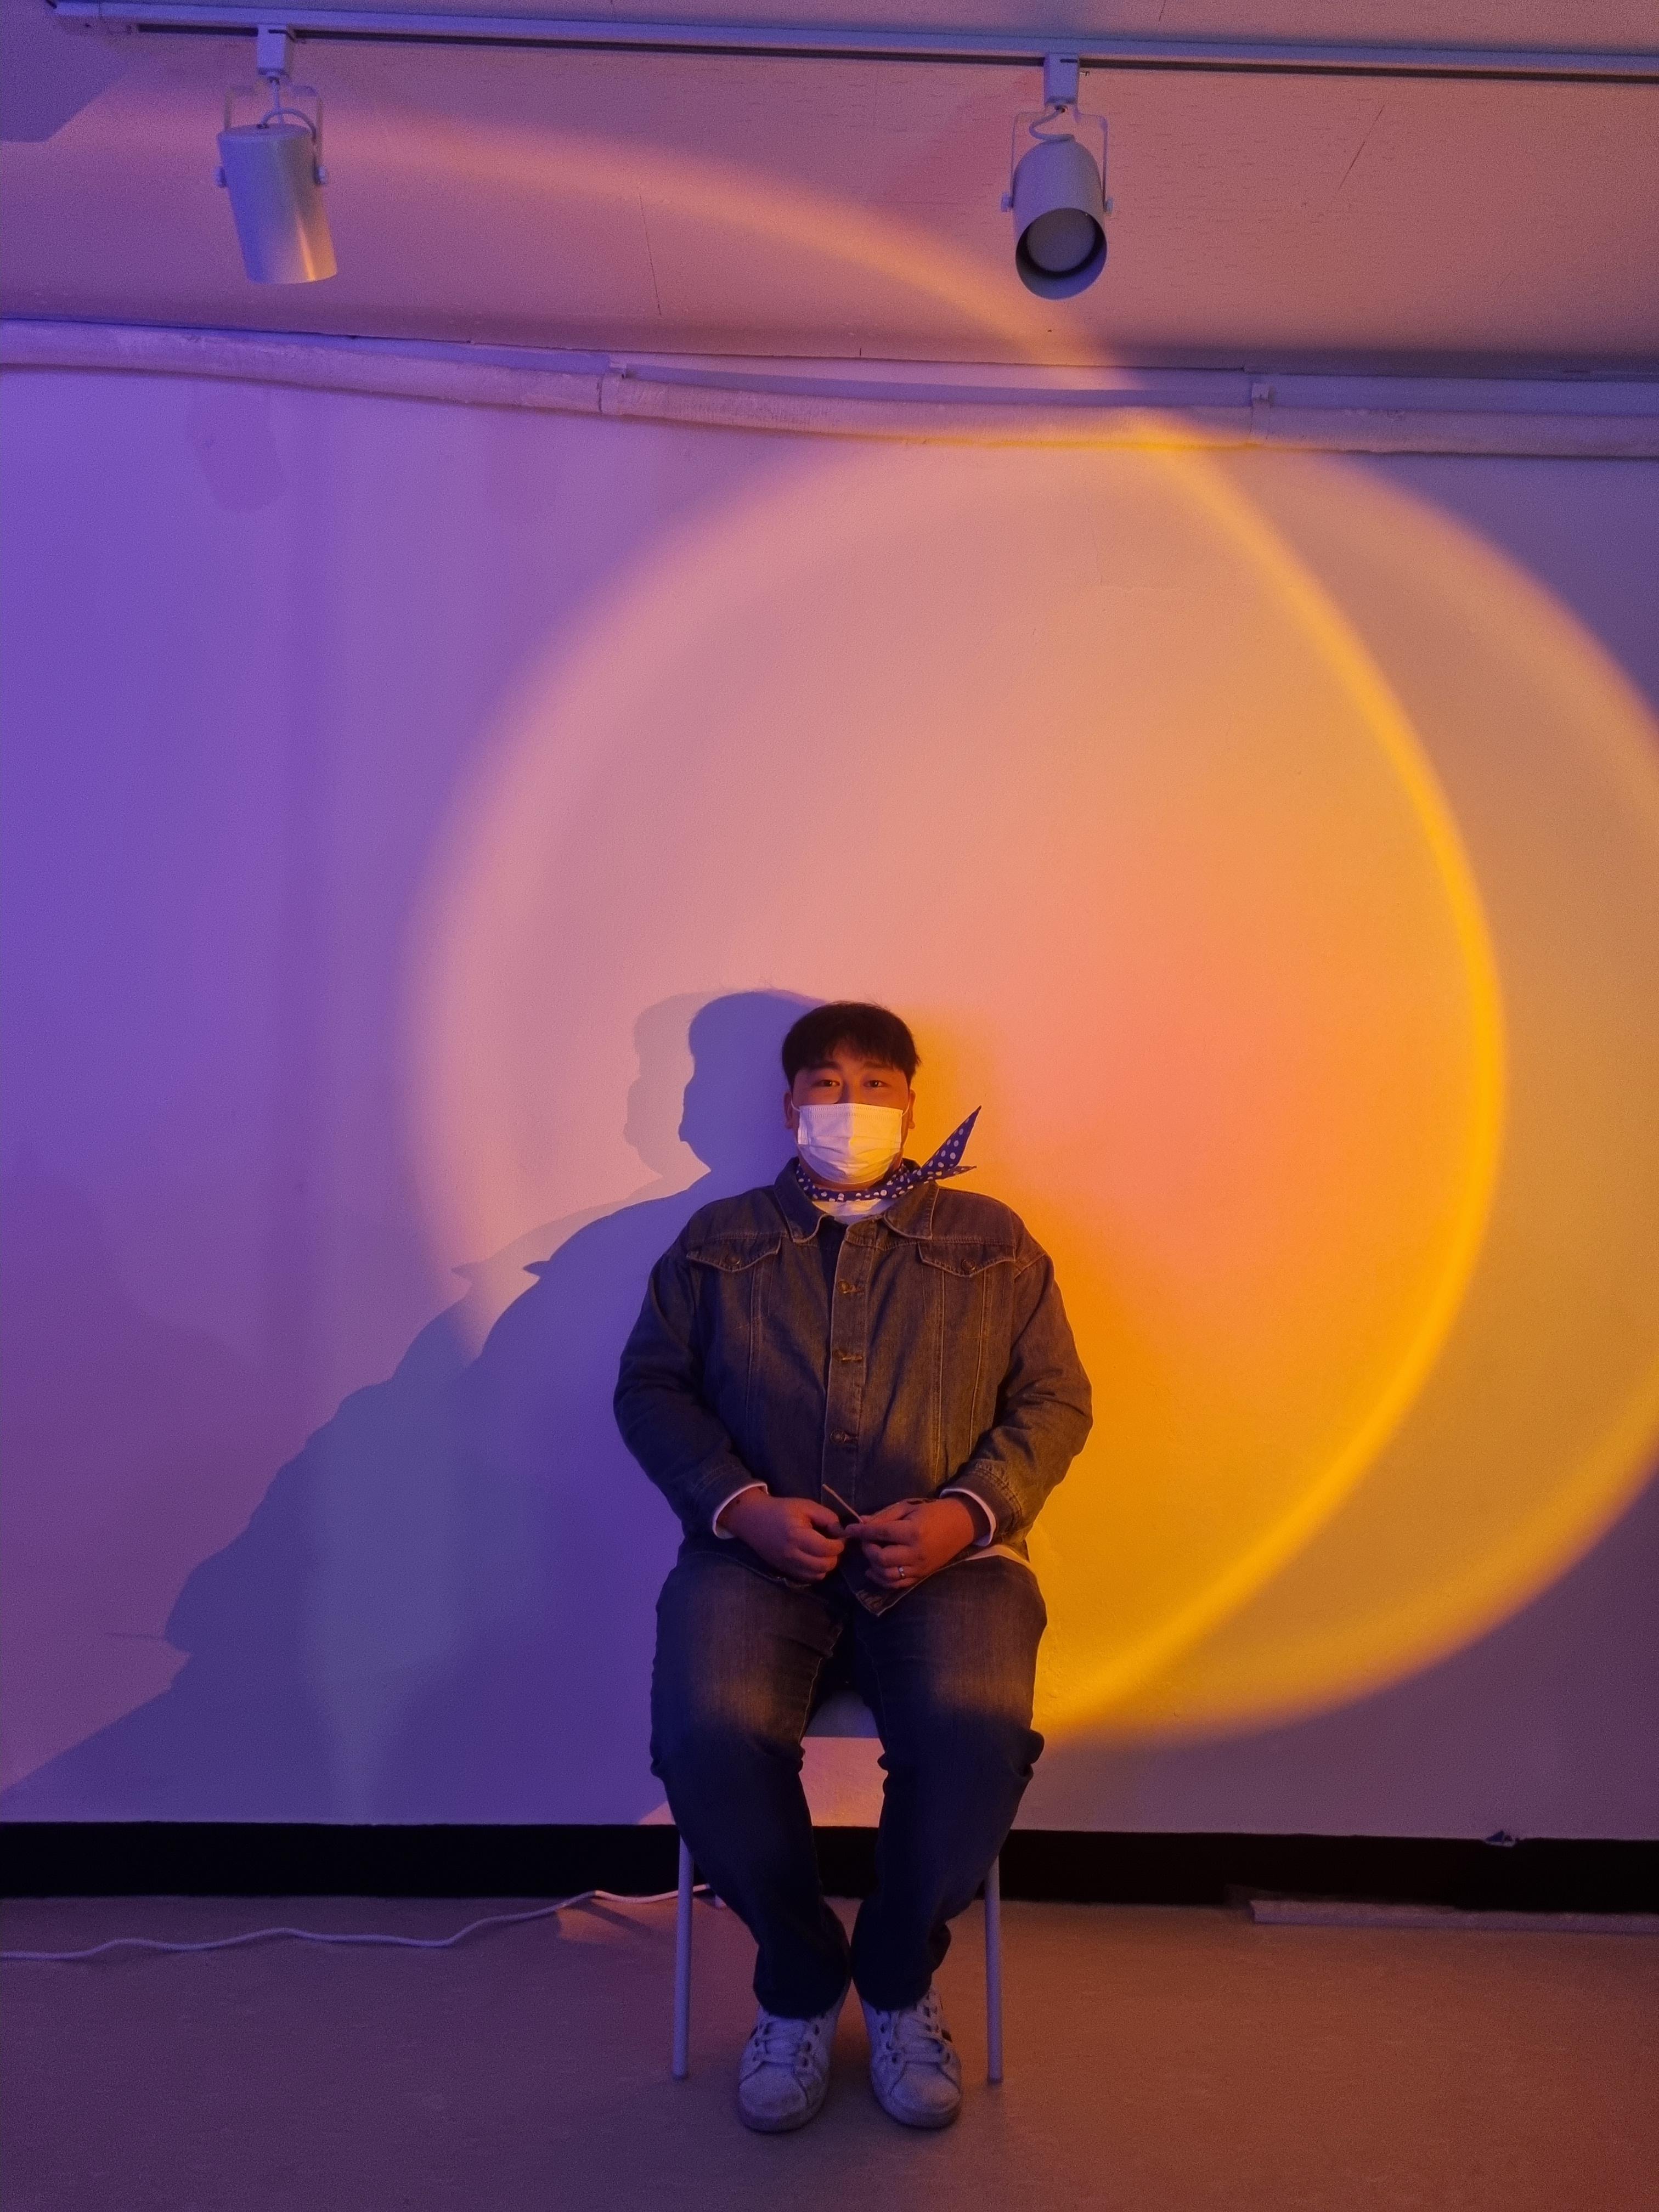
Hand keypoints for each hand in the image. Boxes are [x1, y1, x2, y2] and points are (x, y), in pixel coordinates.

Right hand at [719, 1491, 845, 1580]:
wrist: (753, 1520)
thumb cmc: (781, 1509)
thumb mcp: (806, 1506)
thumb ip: (827, 1517)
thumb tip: (841, 1532)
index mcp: (797, 1536)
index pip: (828, 1549)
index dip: (840, 1544)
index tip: (840, 1535)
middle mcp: (792, 1555)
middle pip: (825, 1565)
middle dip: (835, 1555)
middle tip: (833, 1544)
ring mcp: (787, 1565)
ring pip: (819, 1575)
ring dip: (826, 1565)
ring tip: (824, 1551)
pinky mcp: (784, 1571)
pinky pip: (808, 1578)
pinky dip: (816, 1571)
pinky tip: (814, 1558)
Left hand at [848, 1497, 978, 1590]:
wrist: (961, 1525)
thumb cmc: (933, 1512)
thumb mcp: (908, 1507)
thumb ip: (884, 1516)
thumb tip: (861, 1522)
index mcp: (912, 1531)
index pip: (880, 1533)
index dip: (861, 1532)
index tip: (848, 1530)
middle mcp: (915, 1552)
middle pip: (882, 1558)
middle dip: (868, 1550)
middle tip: (865, 1541)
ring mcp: (919, 1567)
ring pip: (888, 1575)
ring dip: (873, 1566)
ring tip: (871, 1554)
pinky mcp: (921, 1575)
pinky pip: (897, 1584)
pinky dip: (882, 1580)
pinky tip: (873, 1571)